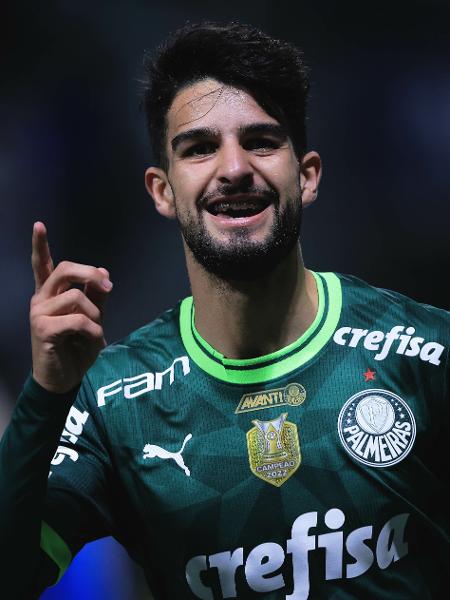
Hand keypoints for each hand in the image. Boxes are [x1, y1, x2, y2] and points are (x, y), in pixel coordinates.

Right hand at [30, 222, 112, 393]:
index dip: (40, 245)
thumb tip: (103, 271)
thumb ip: (97, 296)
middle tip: (108, 286)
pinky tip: (93, 339)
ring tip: (96, 329)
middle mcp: (41, 299)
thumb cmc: (76, 347)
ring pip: (76, 296)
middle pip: (66, 270)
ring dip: (96, 313)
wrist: (65, 378)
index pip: (43, 264)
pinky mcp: (43, 329)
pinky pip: (78, 319)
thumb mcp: (93, 318)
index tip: (38, 224)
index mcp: (51, 294)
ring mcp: (39, 313)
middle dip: (91, 274)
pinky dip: (93, 329)